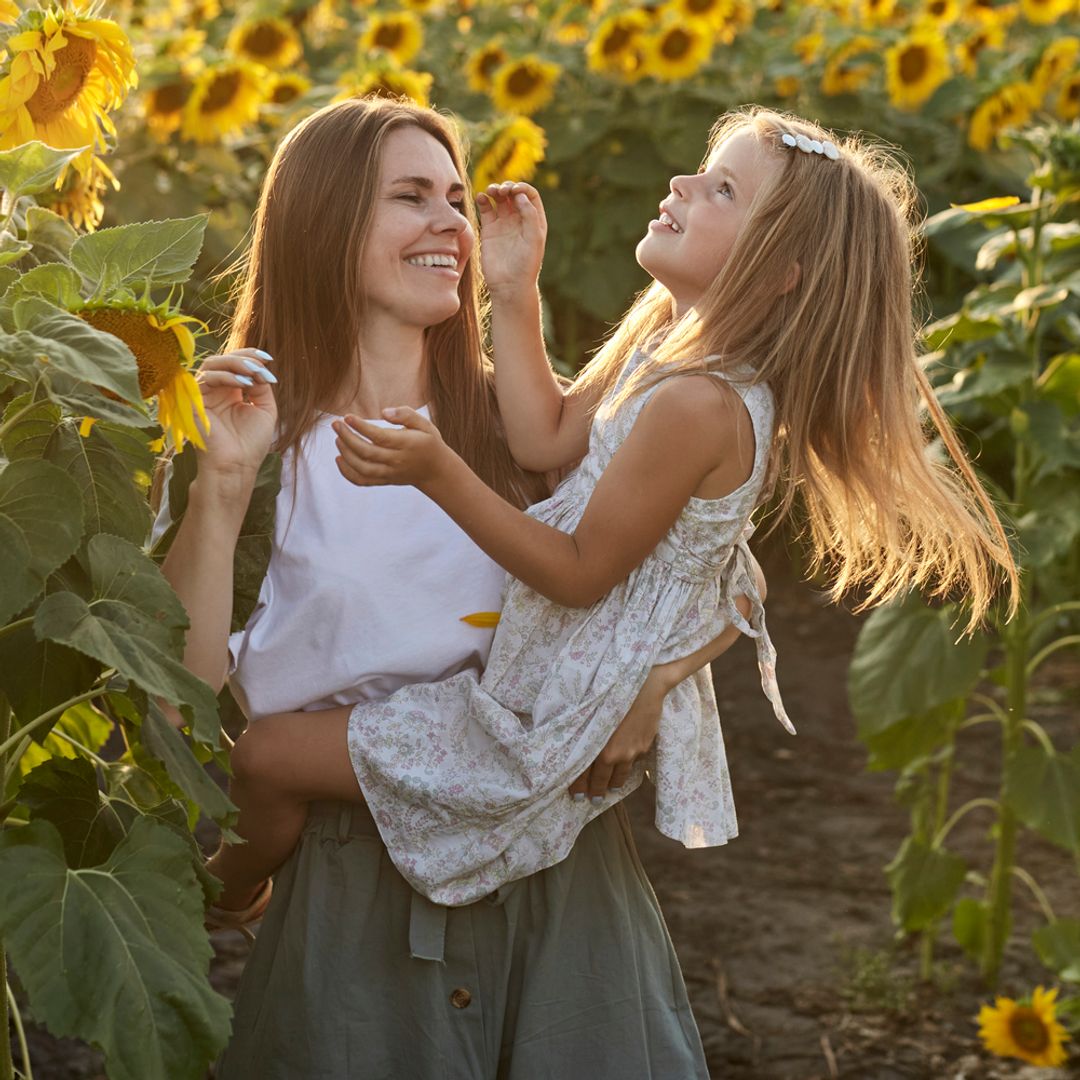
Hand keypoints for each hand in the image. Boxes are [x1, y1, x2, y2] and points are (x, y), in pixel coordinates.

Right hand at [195, 349, 277, 475]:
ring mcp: (203, 395)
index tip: (268, 358)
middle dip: (244, 358)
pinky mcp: (192, 401)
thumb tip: (260, 368)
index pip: (235, 365)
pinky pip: (206, 378)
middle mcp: (215, 392)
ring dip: (236, 364)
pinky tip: (244, 383)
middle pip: (223, 360)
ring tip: (254, 374)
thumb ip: (262, 386)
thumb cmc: (251, 443)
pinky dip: (226, 376)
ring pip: (212, 365)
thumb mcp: (265, 409)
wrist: (236, 466)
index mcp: (231, 393)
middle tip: (261, 365)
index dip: (250, 357)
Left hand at [333, 407, 452, 491]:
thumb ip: (406, 415)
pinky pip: (362, 481)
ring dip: (345, 453)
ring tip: (337, 438)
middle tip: (336, 424)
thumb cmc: (428, 442)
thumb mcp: (425, 424)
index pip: (379, 437)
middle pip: (366, 452)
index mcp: (406, 445)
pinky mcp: (385, 481)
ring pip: (362, 468)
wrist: (436, 471)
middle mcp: (397, 461)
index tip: (347, 417)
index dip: (361, 427)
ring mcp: (390, 473)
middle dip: (347, 438)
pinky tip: (339, 459)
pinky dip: (347, 473)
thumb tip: (384, 412)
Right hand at [477, 181, 546, 299]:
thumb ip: (530, 215)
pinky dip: (483, 200)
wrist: (509, 285)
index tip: (514, 190)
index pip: (529, 195)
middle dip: (507, 187)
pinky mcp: (489, 229)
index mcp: (534, 220)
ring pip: (499, 198)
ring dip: (495, 190)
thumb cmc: (525, 265)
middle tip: (501, 191)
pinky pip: (486, 209)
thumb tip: (519, 195)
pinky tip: (481, 198)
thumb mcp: (534, 239)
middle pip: (513, 193)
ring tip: (491, 192)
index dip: (522, 187)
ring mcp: (504, 223)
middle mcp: (519, 219)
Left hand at [569, 664, 671, 801]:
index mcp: (600, 748)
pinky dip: (628, 765)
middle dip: (597, 791)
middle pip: (603, 779)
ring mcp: (634, 751)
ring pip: (622, 774)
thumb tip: (567, 741)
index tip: (576, 796)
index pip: (585, 774)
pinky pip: (635, 761)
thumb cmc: (613, 692)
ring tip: (610, 788)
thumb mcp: (592, 711)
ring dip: (614, 783)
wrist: (646, 684)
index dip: (579, 786)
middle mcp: (617, 754)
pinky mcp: (646, 744)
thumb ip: (583, 732)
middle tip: (592, 800)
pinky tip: (626, 765)